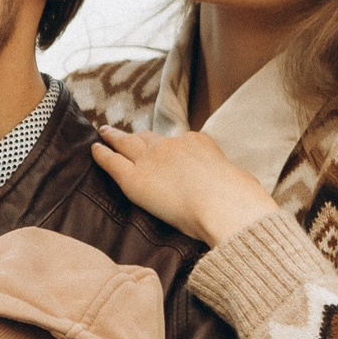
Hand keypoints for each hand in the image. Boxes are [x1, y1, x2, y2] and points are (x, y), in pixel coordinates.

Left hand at [88, 126, 279, 247]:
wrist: (225, 205)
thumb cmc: (239, 200)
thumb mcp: (241, 184)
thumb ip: (234, 184)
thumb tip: (243, 193)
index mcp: (200, 144)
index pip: (180, 143)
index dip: (170, 148)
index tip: (166, 150)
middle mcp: (173, 145)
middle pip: (149, 138)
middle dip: (138, 136)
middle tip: (126, 132)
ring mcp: (152, 159)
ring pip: (127, 144)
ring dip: (115, 137)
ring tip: (105, 133)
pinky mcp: (135, 178)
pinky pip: (113, 162)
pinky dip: (102, 155)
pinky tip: (94, 149)